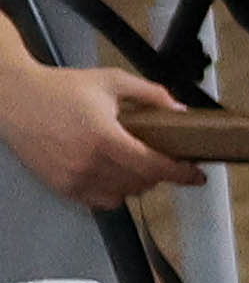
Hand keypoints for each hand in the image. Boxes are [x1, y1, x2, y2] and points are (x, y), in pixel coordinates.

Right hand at [0, 54, 184, 206]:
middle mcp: (89, 163)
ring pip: (123, 195)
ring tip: (136, 165)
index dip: (181, 173)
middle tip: (163, 160)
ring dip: (137, 184)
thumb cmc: (60, 88)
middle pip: (142, 183)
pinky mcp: (60, 186)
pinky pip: (99, 201)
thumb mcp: (111, 81)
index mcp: (105, 138)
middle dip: (159, 174)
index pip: (154, 166)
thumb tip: (180, 110)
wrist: (15, 97)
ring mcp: (73, 178)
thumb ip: (151, 94)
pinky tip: (113, 176)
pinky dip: (113, 193)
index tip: (197, 176)